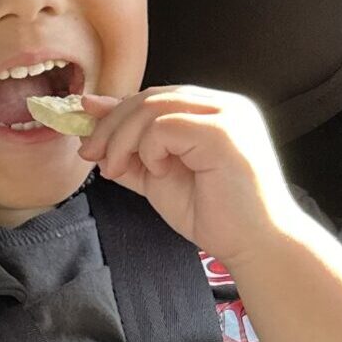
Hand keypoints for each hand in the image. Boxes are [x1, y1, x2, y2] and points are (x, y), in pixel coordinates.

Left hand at [75, 86, 308, 267]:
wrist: (255, 244)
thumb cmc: (216, 216)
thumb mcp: (161, 181)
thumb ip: (133, 157)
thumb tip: (96, 141)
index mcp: (212, 114)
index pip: (157, 98)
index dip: (117, 110)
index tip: (86, 129)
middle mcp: (224, 106)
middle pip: (151, 97)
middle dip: (111, 124)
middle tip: (90, 153)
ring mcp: (227, 115)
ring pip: (153, 107)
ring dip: (122, 139)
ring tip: (116, 169)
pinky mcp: (223, 132)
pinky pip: (165, 126)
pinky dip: (149, 150)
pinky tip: (159, 172)